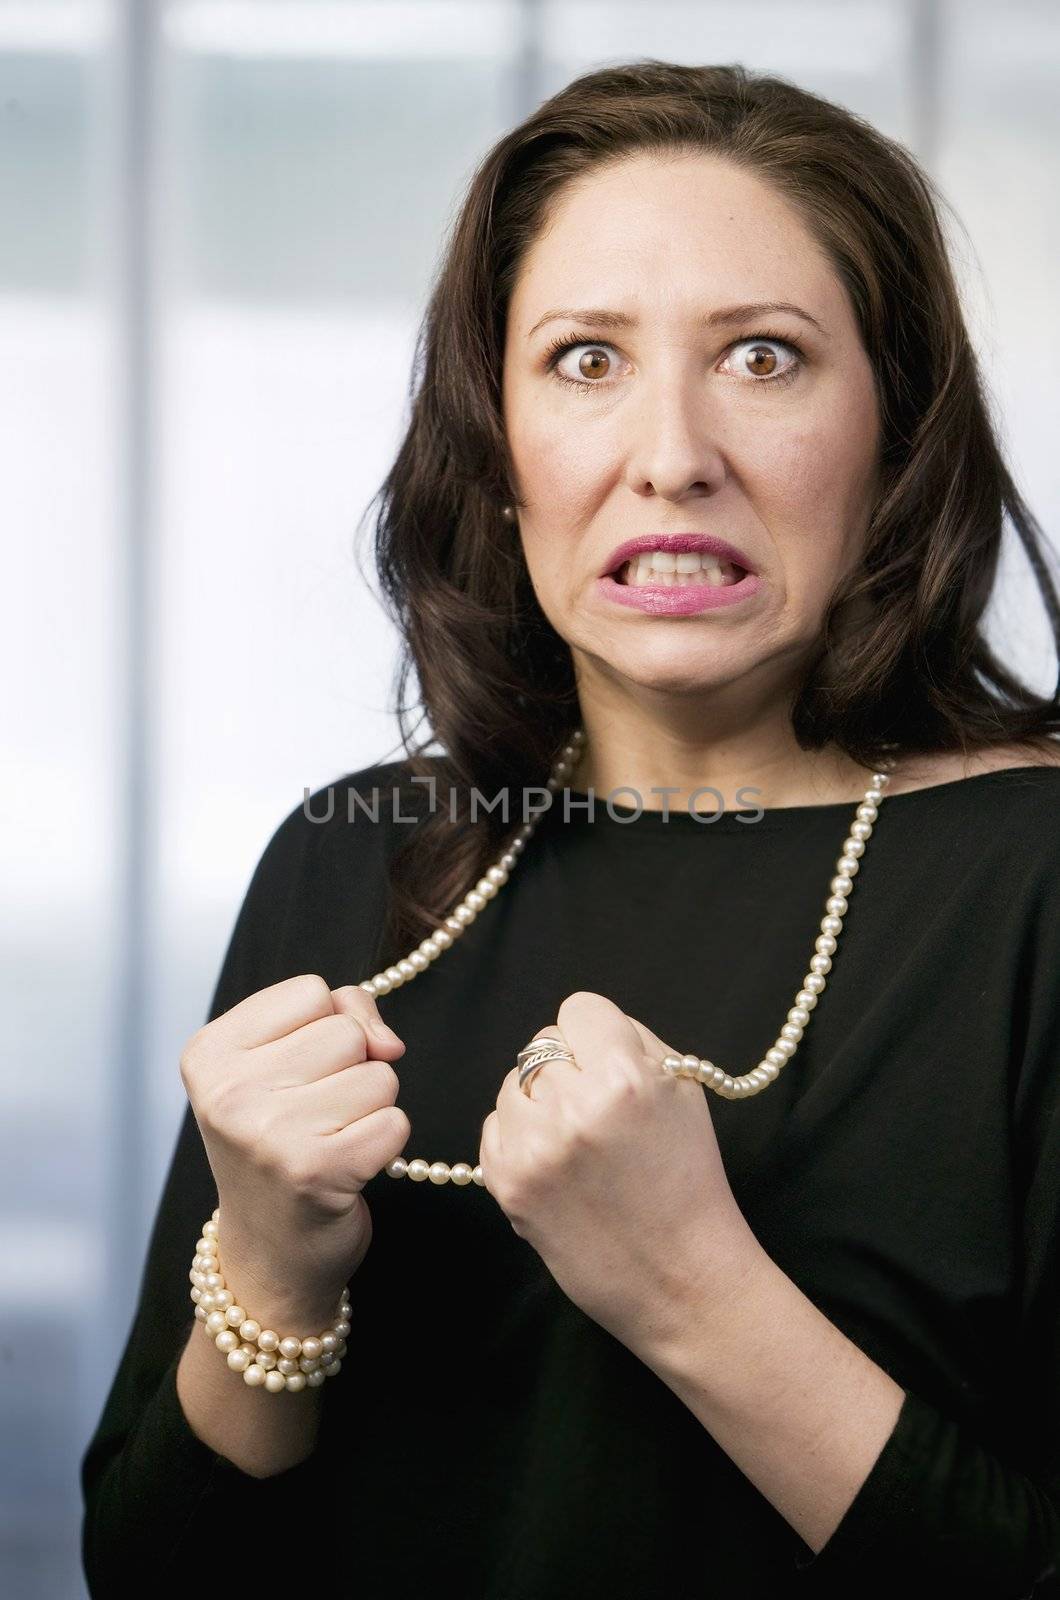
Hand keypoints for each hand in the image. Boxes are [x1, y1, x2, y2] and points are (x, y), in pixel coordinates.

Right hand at [180, 974, 407, 1324]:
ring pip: (379, 1075)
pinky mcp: (316, 1172)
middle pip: (347, 1032)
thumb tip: (388, 1043)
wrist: (270, 1250)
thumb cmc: (280, 1142)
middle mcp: (229, 1093)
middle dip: (350, 1069)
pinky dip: (384, 1144)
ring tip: (329, 1139)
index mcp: (210, 1053)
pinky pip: (395, 1122)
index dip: (323, 1028)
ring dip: (370, 1108)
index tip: (293, 1075)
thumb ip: (340, 1014)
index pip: (312, 992)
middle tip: (313, 1114)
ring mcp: (270, 1134)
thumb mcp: (282, 1061)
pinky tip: (347, 1167)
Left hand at [478, 991, 761, 1354]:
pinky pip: (494, 1126)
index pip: (580, 1009)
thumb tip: (585, 1026)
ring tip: (578, 1141)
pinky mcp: (507, 1184)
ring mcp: (534, 1148)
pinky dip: (521, 1137)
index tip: (609, 1061)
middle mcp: (573, 1107)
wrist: (681, 1278)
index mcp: (625, 1078)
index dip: (598, 1034)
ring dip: (540, 1101)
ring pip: (513, 1082)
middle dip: (570, 1068)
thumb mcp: (683, 1093)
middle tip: (597, 1108)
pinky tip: (558, 1165)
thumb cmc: (689, 1181)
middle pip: (543, 1044)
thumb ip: (634, 1043)